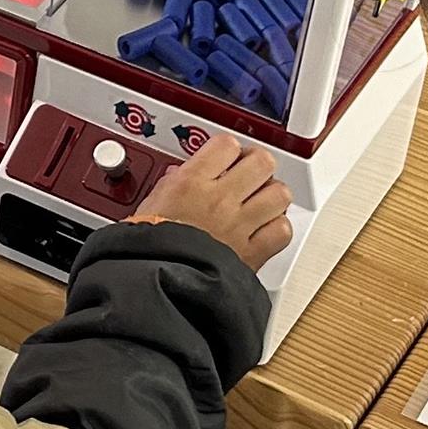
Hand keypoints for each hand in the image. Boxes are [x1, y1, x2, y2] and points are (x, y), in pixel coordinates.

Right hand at [140, 133, 293, 268]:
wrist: (155, 282)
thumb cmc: (146, 249)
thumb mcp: (149, 204)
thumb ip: (170, 184)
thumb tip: (178, 175)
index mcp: (192, 183)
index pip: (226, 145)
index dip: (229, 150)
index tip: (227, 157)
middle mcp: (220, 200)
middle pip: (262, 162)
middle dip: (258, 166)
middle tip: (250, 174)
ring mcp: (239, 226)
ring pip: (279, 194)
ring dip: (272, 196)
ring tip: (261, 202)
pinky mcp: (251, 254)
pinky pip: (281, 231)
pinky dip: (278, 229)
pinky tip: (266, 230)